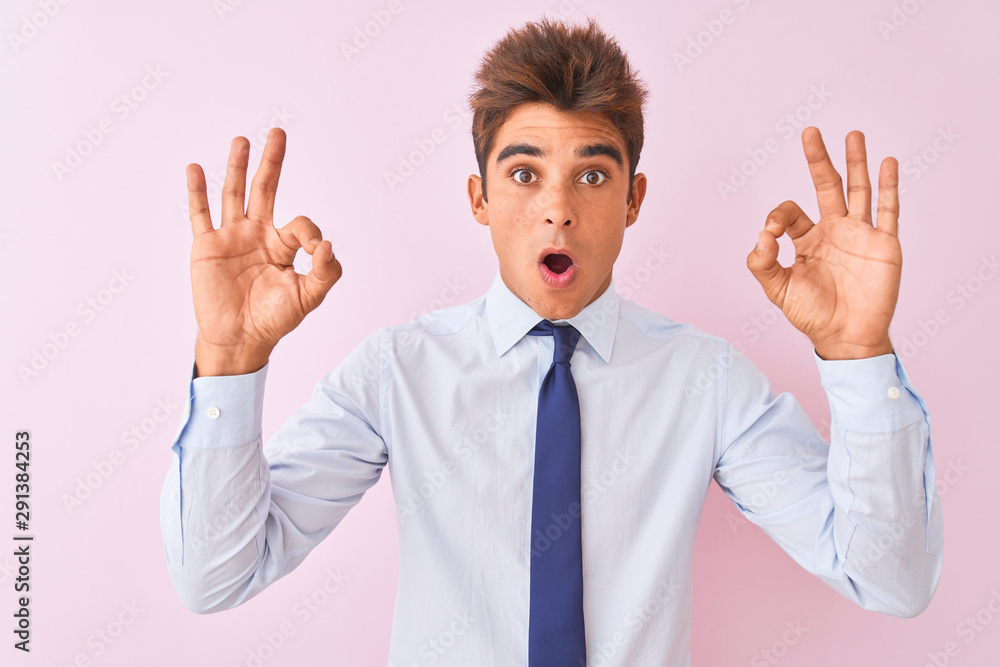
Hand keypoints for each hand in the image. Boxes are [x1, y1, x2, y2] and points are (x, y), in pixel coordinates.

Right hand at [187, 128, 341, 375]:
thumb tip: (329, 245)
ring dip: (237, 166)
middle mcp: (258, 234)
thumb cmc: (274, 320)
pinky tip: (195, 168)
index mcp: (284, 246)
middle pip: (266, 189)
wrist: (240, 339)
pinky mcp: (207, 246)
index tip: (316, 252)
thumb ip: (325, 273)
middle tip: (278, 132)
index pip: (301, 225)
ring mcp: (231, 237)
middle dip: (272, 162)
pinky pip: (200, 214)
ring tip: (242, 140)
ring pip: (234, 193)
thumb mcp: (308, 298)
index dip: (311, 234)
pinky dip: (197, 191)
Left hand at [746, 127, 899, 359]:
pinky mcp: (883, 244)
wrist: (846, 337)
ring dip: (856, 162)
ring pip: (858, 190)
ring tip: (853, 134)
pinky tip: (887, 162)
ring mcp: (860, 235)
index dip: (777, 216)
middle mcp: (833, 231)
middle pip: (826, 186)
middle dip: (818, 160)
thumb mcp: (778, 290)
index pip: (790, 213)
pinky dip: (889, 186)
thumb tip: (761, 235)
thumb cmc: (812, 315)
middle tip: (810, 132)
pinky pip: (888, 210)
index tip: (771, 233)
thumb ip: (763, 263)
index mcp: (807, 240)